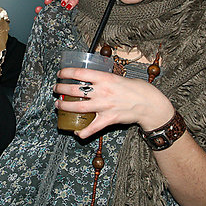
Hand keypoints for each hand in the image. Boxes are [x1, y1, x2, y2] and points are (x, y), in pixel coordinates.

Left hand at [53, 66, 173, 139]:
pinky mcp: (109, 119)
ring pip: (78, 107)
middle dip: (61, 89)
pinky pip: (93, 127)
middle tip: (56, 89)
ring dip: (65, 106)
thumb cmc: (136, 89)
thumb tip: (92, 77)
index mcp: (105, 78)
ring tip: (58, 104)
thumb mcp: (118, 77)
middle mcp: (102, 91)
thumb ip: (105, 79)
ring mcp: (105, 105)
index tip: (60, 73)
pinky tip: (77, 132)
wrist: (149, 104)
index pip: (80, 73)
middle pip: (75, 90)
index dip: (66, 73)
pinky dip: (83, 132)